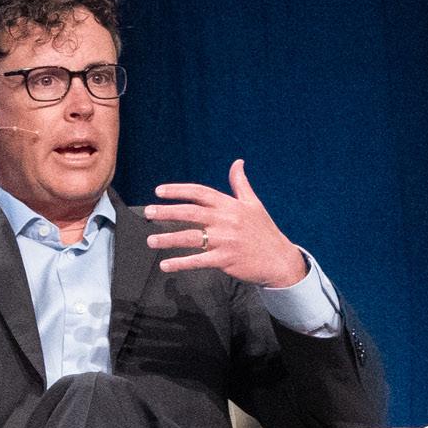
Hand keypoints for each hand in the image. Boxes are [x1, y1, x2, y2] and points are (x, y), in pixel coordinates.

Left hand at [144, 160, 309, 286]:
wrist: (280, 260)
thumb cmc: (265, 231)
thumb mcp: (254, 204)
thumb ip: (241, 184)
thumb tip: (238, 163)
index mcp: (230, 206)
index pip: (200, 193)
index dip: (178, 190)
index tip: (159, 191)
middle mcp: (226, 221)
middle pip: (190, 213)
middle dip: (167, 212)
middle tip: (148, 212)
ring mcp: (225, 241)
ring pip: (190, 237)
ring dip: (168, 239)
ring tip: (151, 240)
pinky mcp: (226, 260)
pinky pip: (198, 261)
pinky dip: (181, 263)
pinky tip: (166, 264)